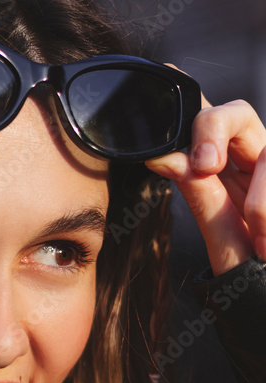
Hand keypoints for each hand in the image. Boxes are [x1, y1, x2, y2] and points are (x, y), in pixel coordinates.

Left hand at [146, 93, 265, 274]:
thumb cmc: (247, 264)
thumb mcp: (220, 231)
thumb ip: (198, 192)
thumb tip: (163, 156)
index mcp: (223, 165)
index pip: (205, 120)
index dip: (190, 97)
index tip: (170, 80)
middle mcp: (252, 155)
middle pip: (236, 114)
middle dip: (216, 131)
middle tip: (205, 165)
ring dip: (260, 198)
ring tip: (258, 237)